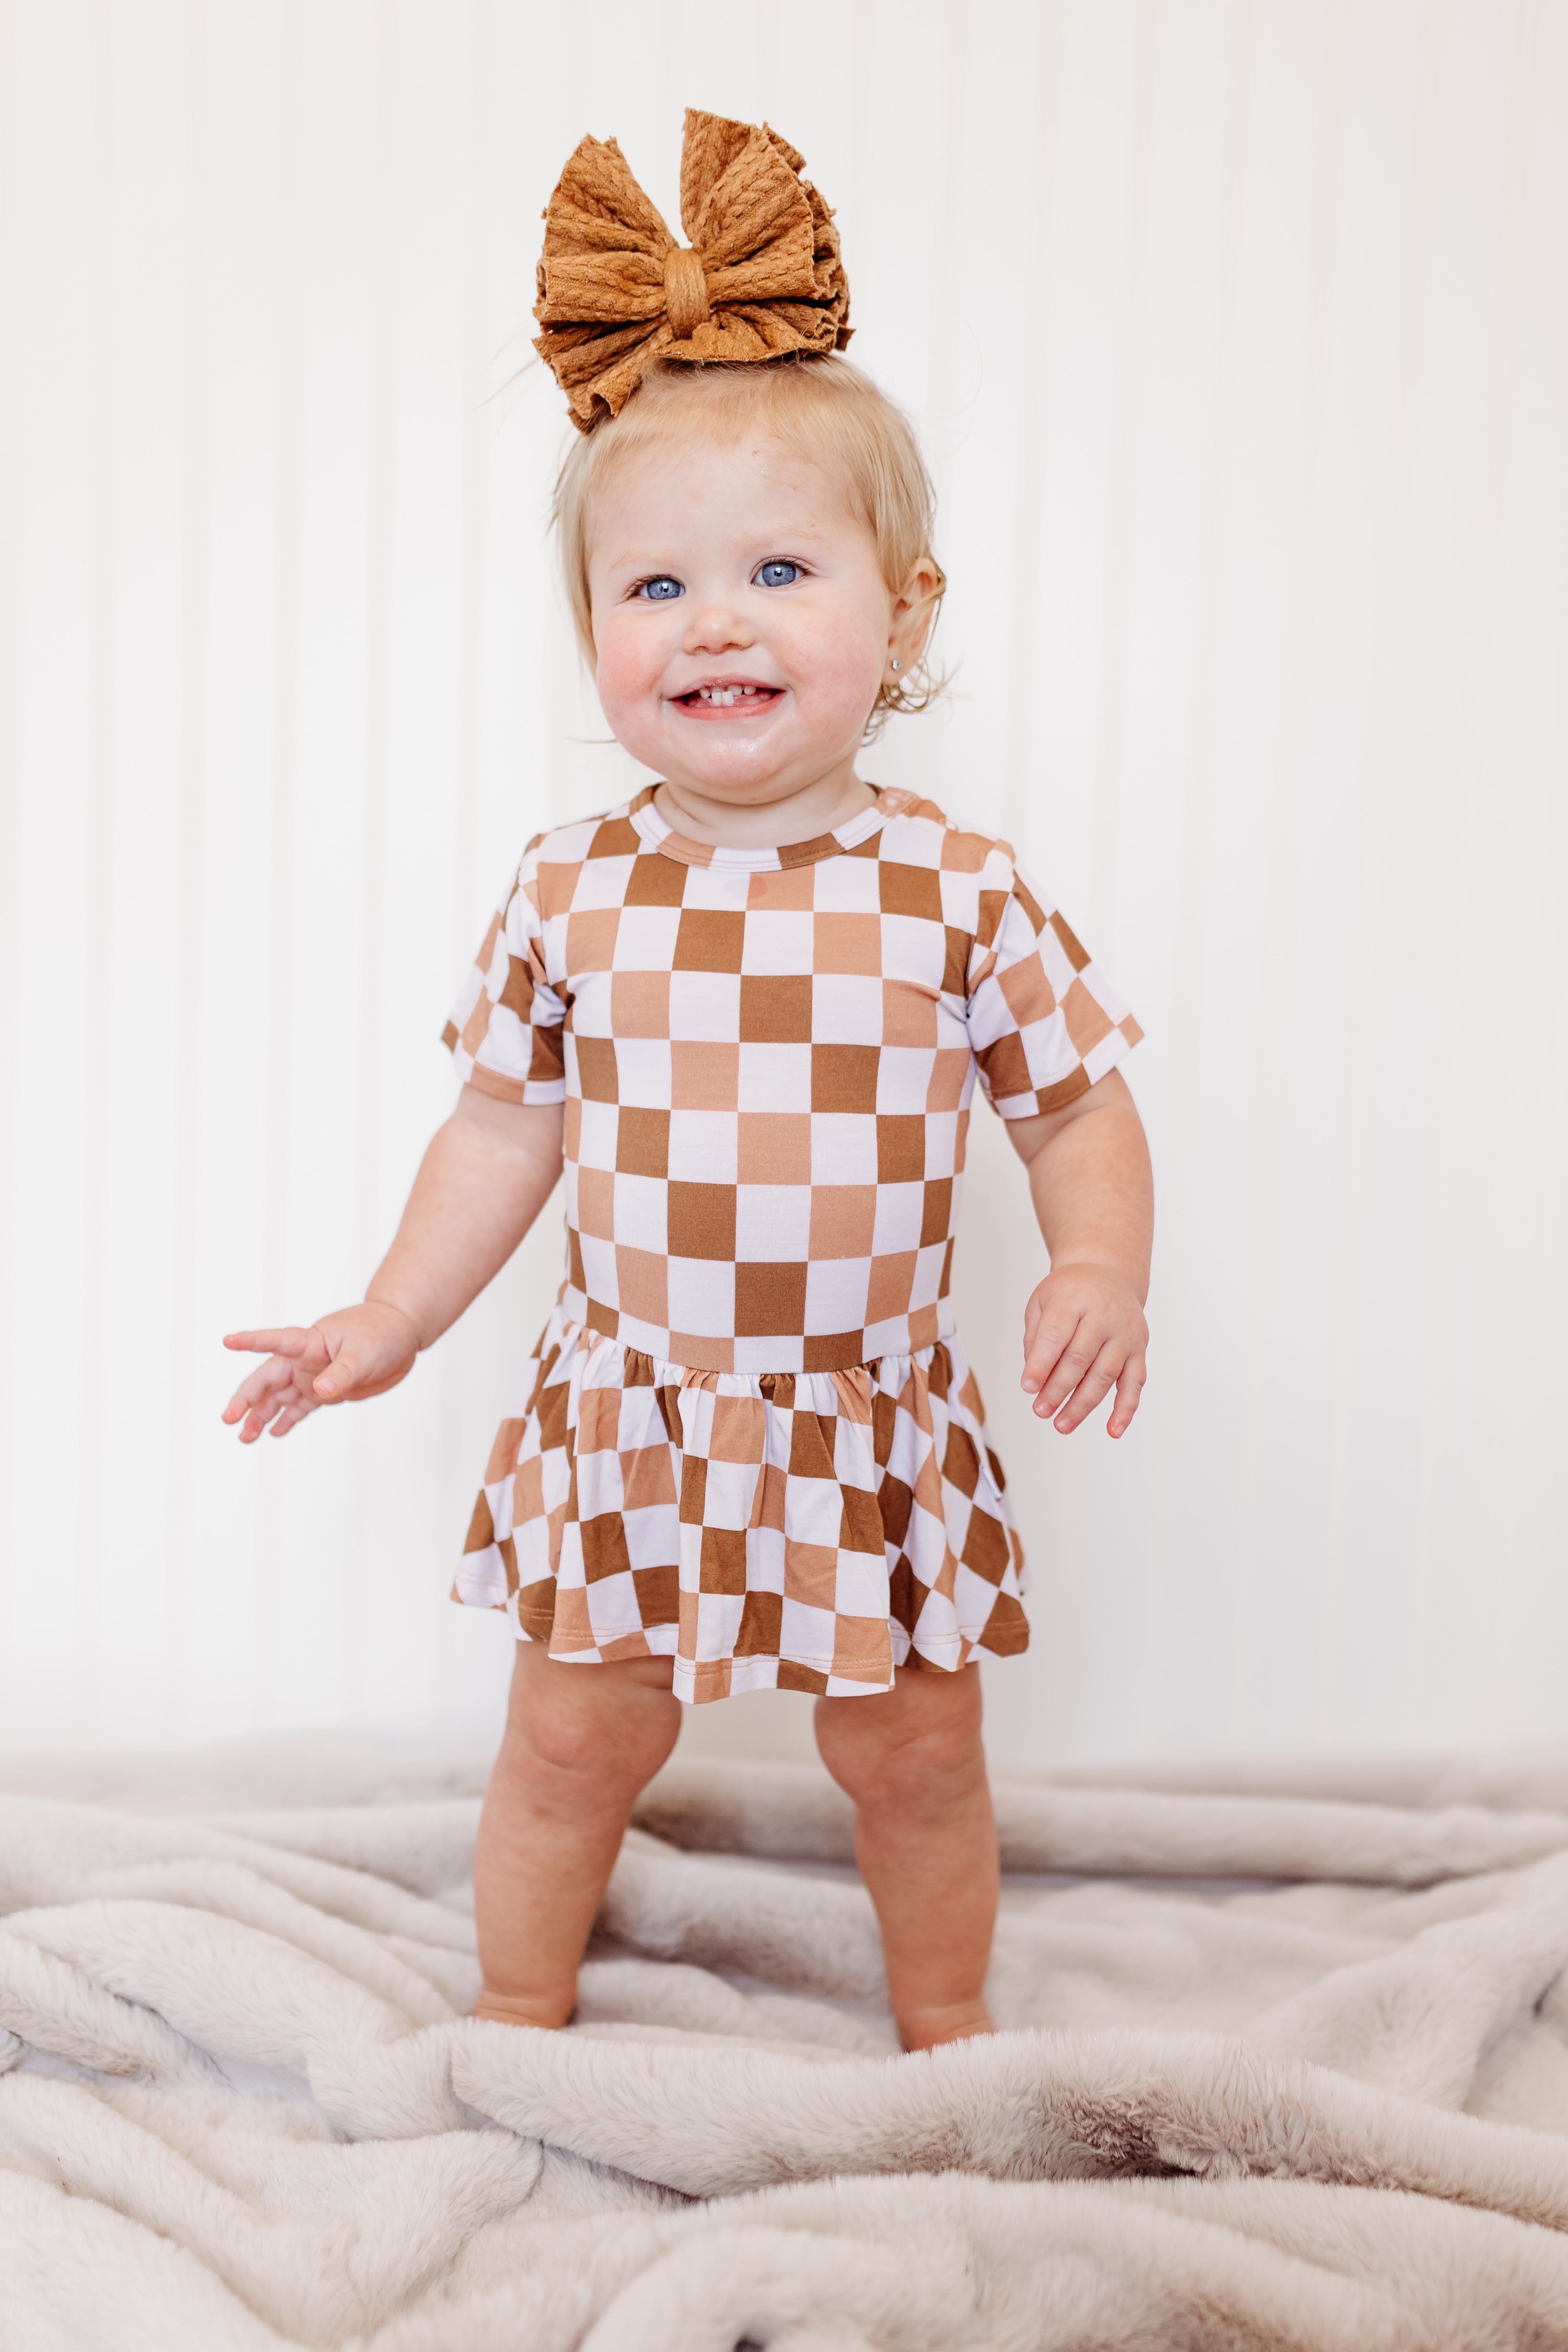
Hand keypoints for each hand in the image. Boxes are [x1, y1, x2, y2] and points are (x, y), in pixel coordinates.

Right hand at [220, 1303, 419, 1441]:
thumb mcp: (363, 1354)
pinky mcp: (326, 1391)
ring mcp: (313, 1376)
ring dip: (261, 1416)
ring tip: (244, 1437)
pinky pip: (300, 1407)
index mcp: (310, 1343)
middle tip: (228, 1419)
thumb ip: (341, 1373)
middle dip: (246, 1399)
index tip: (227, 1341)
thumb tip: (319, 1391)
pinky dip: (286, 1420)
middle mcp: (305, 1361)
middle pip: (268, 1380)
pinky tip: (273, 1433)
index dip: (252, 1341)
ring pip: (279, 1398)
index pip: (276, 1341)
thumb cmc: (381, 1333)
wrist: (401, 1335)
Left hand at [1020, 1263, 1147, 1436]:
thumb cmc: (1070, 1292)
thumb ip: (1036, 1336)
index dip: (1041, 1363)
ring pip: (1105, 1375)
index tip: (1027, 1387)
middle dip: (1058, 1389)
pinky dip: (1126, 1409)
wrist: (1109, 1273)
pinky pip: (1135, 1383)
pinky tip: (1113, 1430)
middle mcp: (1104, 1316)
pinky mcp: (1139, 1350)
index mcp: (1075, 1299)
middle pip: (1080, 1358)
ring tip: (1062, 1424)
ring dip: (1083, 1404)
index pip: (1056, 1335)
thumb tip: (1034, 1378)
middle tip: (1040, 1410)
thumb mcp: (1043, 1301)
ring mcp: (1125, 1334)